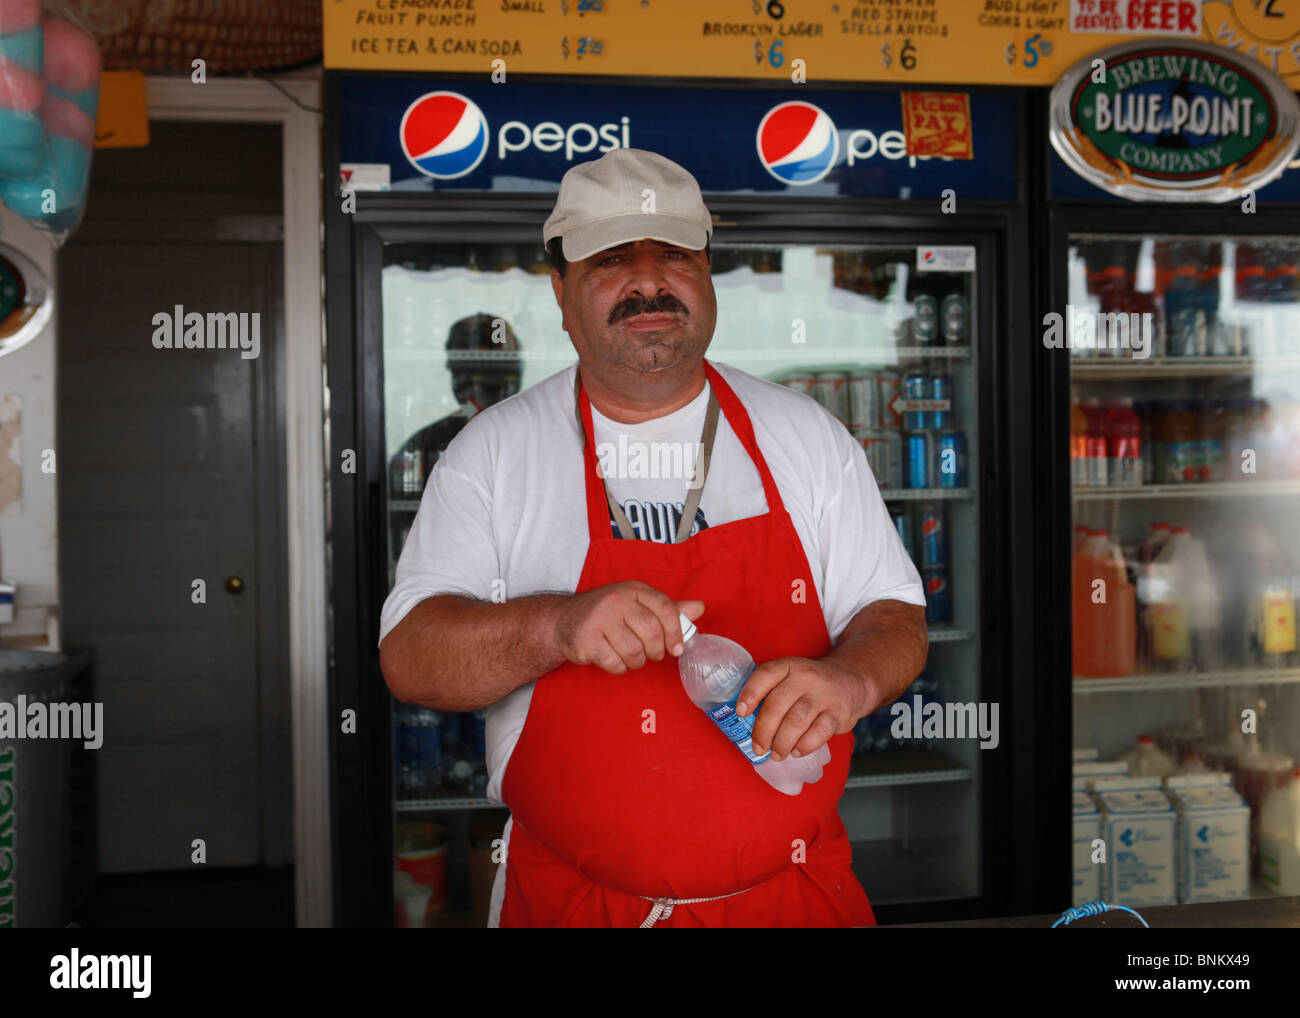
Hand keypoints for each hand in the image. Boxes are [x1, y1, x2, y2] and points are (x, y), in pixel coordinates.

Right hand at [556, 581, 703, 674]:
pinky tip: (612, 658)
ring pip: (634, 652)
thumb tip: (699, 608)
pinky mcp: (586, 640)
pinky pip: (615, 663)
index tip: (677, 649)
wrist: (563, 620)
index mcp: (634, 590)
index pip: (665, 609)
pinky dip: (618, 667)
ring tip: (629, 655)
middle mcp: (616, 600)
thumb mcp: (637, 605)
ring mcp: (599, 620)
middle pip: (651, 633)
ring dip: (636, 661)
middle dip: (655, 651)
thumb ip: (668, 609)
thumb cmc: (608, 614)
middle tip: (650, 654)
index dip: (675, 632)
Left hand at [736, 658, 868, 761]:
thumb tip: (743, 721)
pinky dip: (803, 746)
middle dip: (763, 731)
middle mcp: (806, 678)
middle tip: (758, 747)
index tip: (740, 712)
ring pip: (796, 722)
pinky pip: (818, 734)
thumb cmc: (811, 684)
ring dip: (782, 743)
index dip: (750, 694)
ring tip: (776, 753)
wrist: (852, 681)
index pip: (765, 675)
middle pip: (777, 705)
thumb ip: (771, 691)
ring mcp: (824, 695)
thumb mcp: (791, 675)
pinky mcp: (839, 714)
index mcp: (789, 666)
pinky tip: (796, 751)